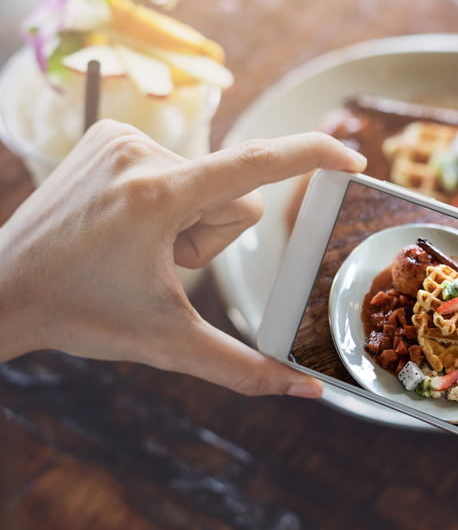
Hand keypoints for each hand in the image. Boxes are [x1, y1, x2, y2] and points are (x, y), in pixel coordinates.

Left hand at [0, 120, 365, 397]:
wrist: (4, 289)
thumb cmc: (82, 315)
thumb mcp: (169, 344)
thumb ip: (244, 370)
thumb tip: (306, 393)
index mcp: (157, 198)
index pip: (255, 164)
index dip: (312, 156)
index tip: (351, 158)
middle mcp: (141, 155)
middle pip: (234, 195)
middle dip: (216, 236)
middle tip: (161, 262)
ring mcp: (123, 139)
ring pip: (209, 181)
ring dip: (192, 219)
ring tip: (140, 245)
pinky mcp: (110, 135)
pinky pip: (179, 164)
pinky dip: (170, 198)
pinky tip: (129, 222)